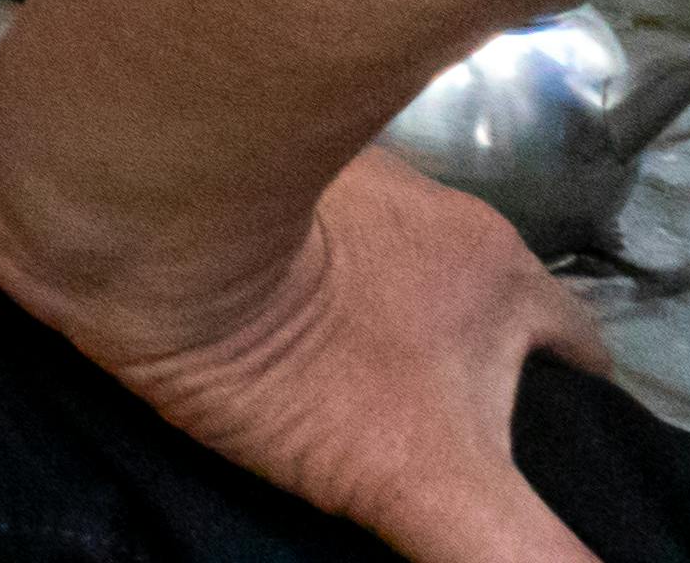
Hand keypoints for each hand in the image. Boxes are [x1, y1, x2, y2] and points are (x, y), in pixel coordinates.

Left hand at [0, 148, 611, 562]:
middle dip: (459, 363)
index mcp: (491, 267)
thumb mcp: (428, 479)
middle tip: (423, 439)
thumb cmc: (291, 346)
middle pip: (469, 299)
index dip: (568, 403)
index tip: (542, 464)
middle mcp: (421, 201)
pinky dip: (263, 273)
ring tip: (322, 397)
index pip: (571, 341)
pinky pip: (265, 230)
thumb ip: (523, 552)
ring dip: (360, 314)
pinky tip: (229, 330)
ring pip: (369, 262)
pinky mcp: (217, 166)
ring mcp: (317, 171)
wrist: (118, 213)